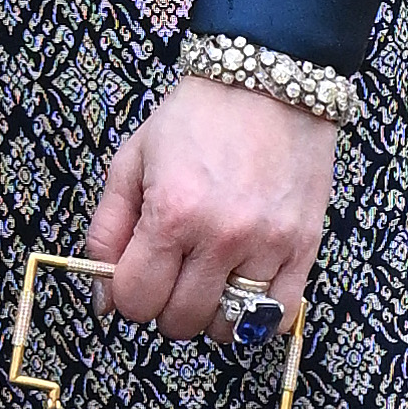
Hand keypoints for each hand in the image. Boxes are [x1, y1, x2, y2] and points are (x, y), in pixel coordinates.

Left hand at [85, 73, 337, 344]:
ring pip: (228, 327)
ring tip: (209, 280)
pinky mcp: (304, 246)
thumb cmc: (197, 117)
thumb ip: (107, 230)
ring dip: (211, 313)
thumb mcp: (131, 161)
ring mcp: (268, 244)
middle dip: (165, 306)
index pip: (136, 300)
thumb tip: (103, 298)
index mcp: (172, 213)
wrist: (267, 81)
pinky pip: (278, 315)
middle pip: (180, 320)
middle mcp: (221, 236)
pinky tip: (243, 290)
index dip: (128, 295)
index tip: (137, 277)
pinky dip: (256, 316)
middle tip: (172, 275)